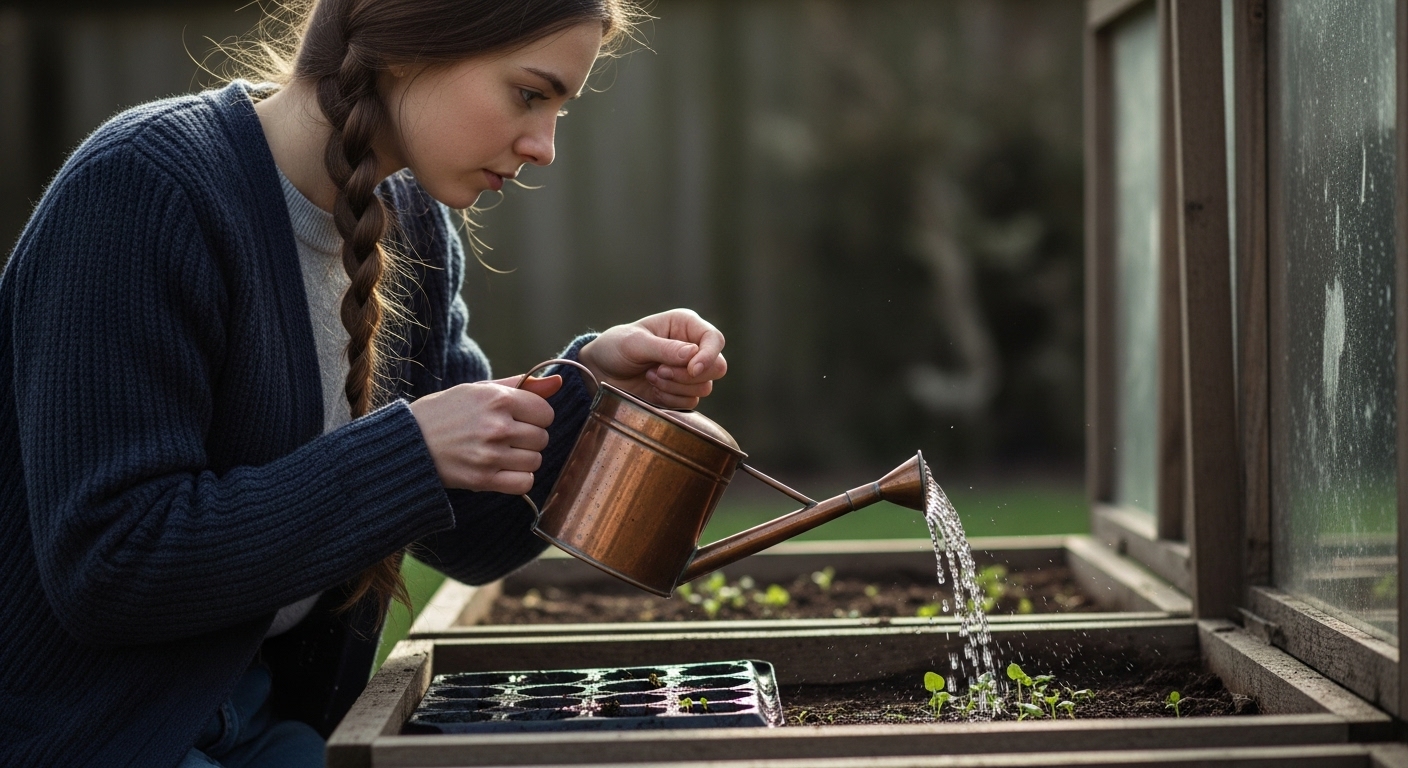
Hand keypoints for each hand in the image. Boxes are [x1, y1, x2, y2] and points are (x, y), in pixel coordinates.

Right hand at [408, 374, 561, 492]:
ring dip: (523, 459)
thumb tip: (558, 382)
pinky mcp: (483, 480)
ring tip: (502, 453)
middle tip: (507, 437)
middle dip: (529, 438)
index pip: (546, 413)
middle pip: (542, 438)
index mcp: (497, 399)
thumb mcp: (479, 390)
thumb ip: (522, 385)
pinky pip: (524, 483)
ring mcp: (490, 455)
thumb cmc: (446, 412)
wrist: (409, 442)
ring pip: (536, 461)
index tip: (520, 419)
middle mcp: (497, 426)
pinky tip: (503, 470)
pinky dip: (518, 479)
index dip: (536, 417)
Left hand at [578, 309, 726, 408]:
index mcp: (685, 325)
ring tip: (651, 377)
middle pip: (717, 367)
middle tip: (659, 371)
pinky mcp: (681, 392)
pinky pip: (690, 402)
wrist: (599, 372)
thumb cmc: (615, 347)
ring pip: (704, 387)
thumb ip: (664, 348)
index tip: (692, 369)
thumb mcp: (635, 342)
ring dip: (675, 387)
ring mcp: (688, 371)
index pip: (714, 339)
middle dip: (688, 375)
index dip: (709, 356)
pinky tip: (652, 388)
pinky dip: (670, 399)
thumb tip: (692, 354)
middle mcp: (692, 347)